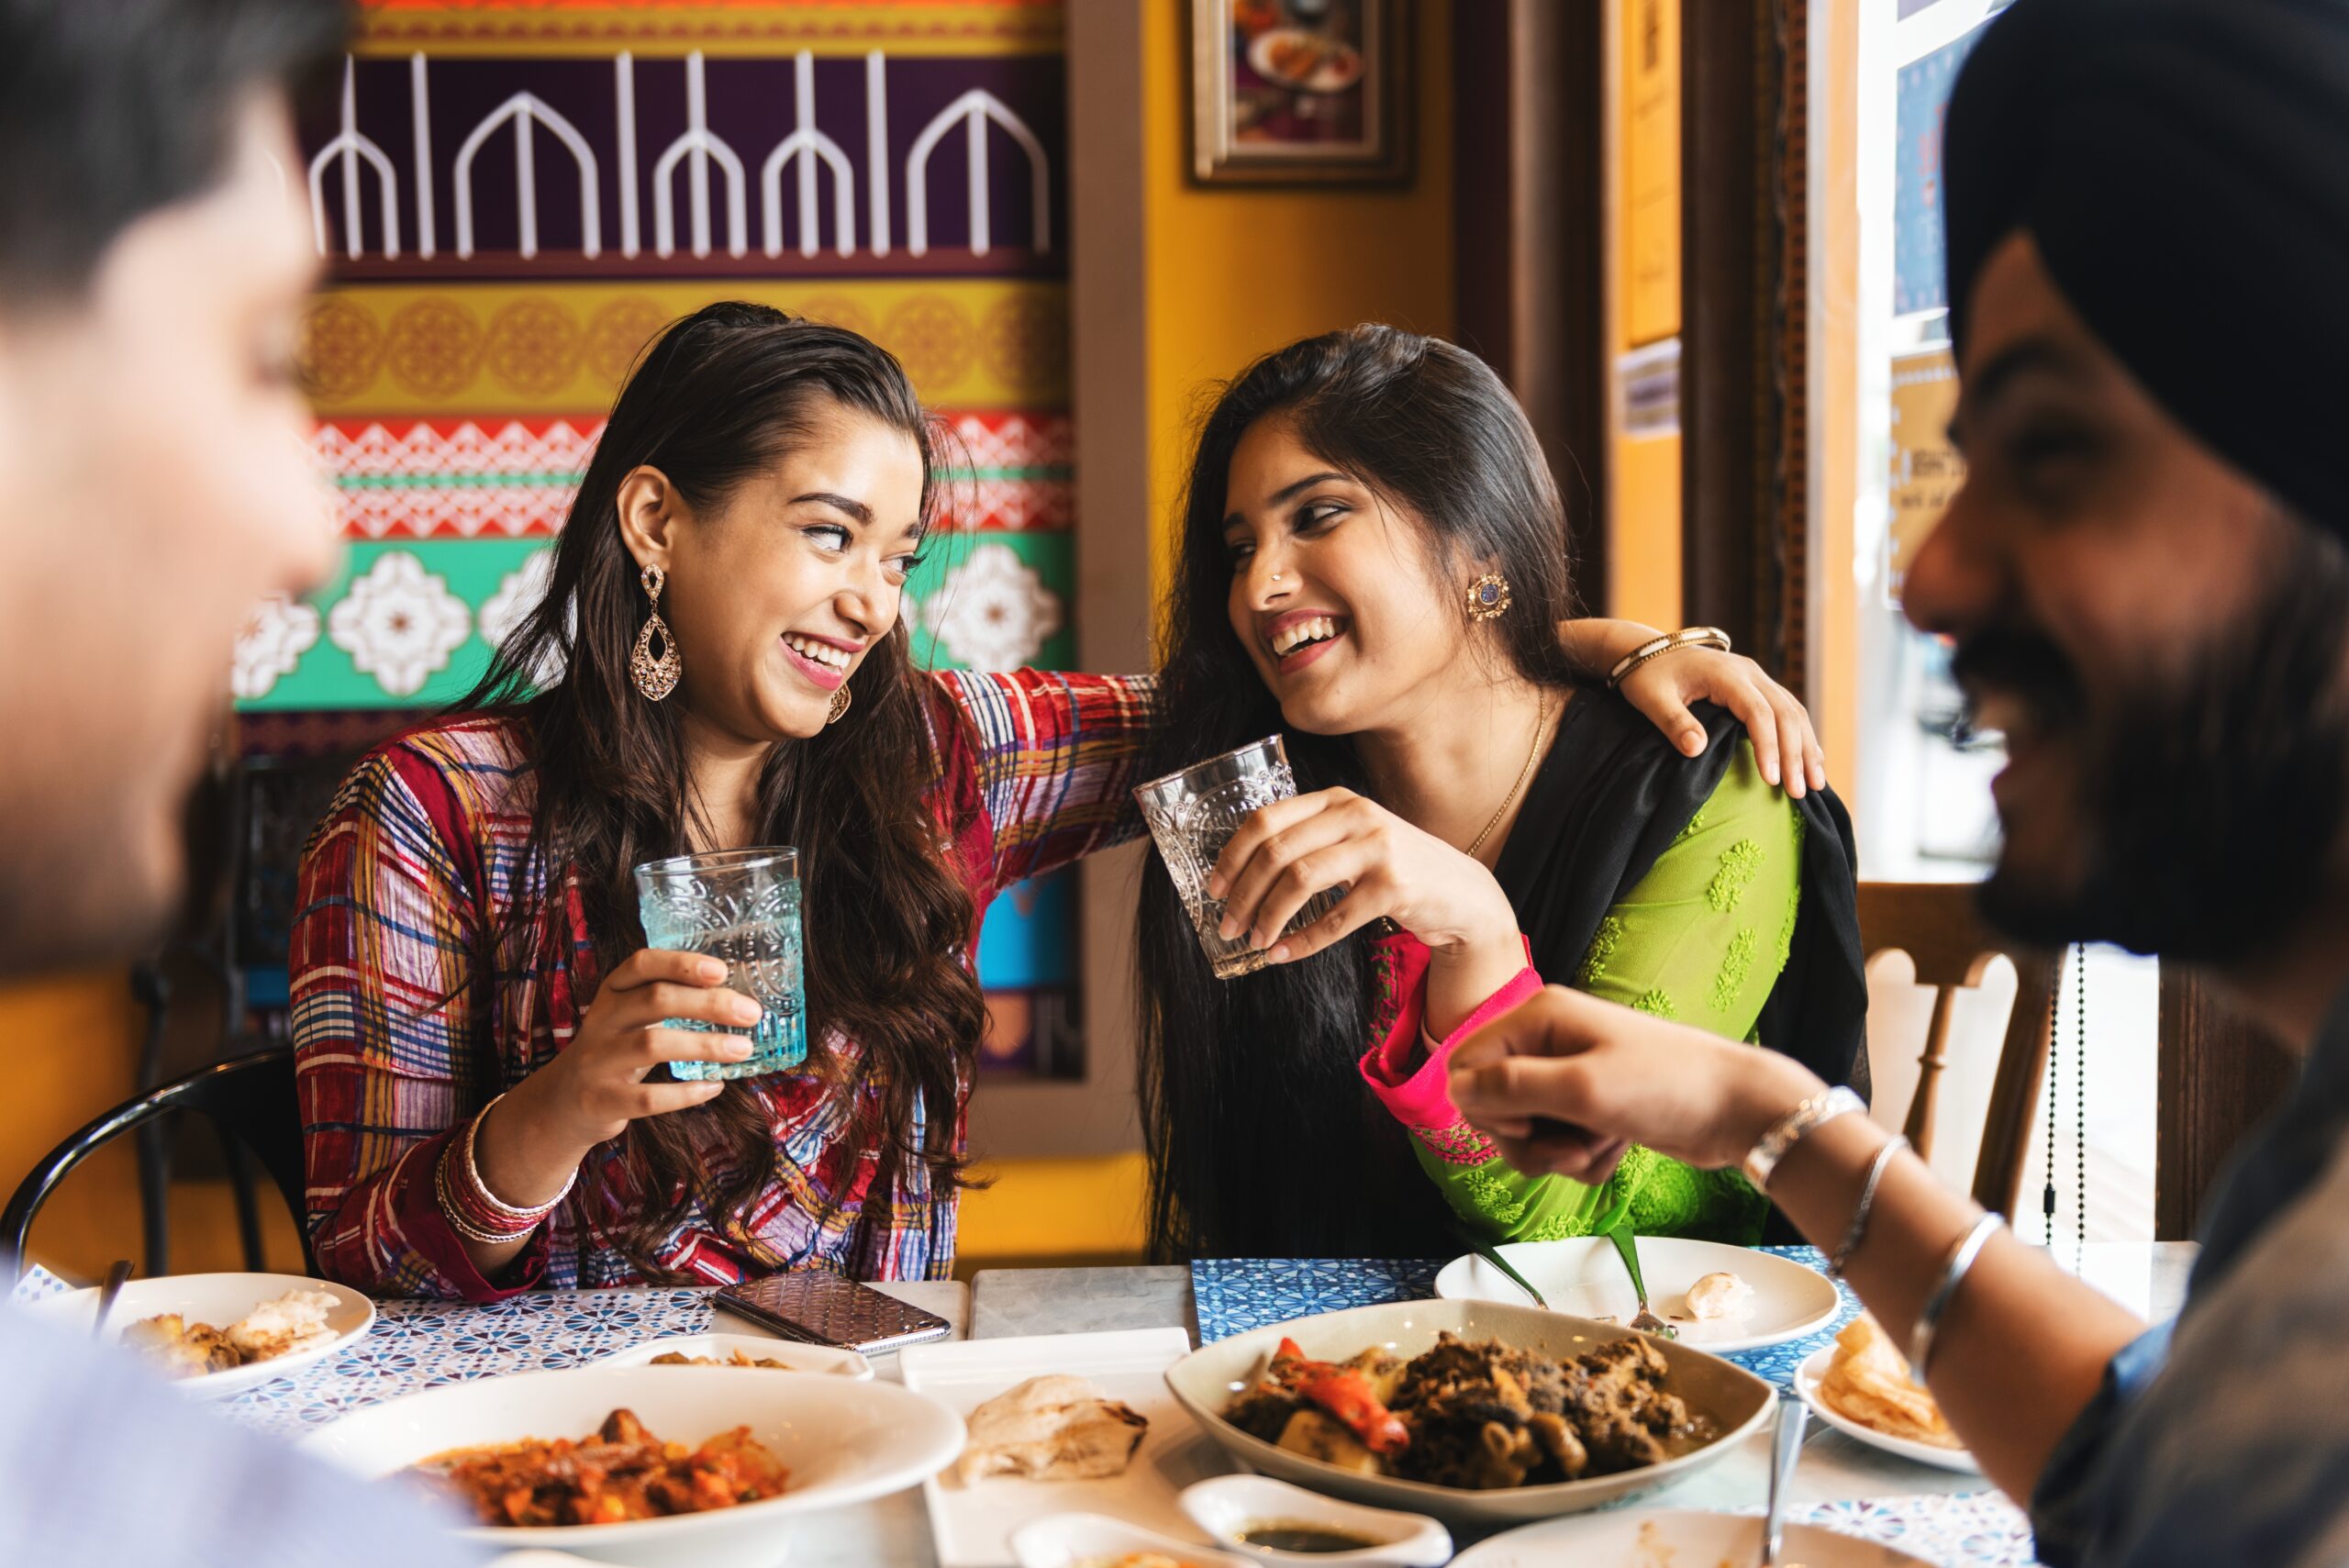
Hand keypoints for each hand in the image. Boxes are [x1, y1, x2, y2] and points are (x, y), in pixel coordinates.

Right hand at [490, 948, 759, 1174]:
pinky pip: (648, 1097)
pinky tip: (715, 1086)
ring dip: (704, 1045)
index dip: (680, 963)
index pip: (641, 964)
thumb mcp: (628, 1018)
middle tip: (751, 1013)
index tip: (721, 971)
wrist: (562, 1103)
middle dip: (708, 1003)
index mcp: (611, 993)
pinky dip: (686, 1093)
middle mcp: (601, 1021)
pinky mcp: (601, 1100)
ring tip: (743, 1049)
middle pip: (656, 1000)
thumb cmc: (615, 1051)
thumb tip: (737, 996)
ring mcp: (598, 1061)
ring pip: (652, 1044)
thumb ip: (667, 1001)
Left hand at [1204, 787, 1517, 964]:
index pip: (1266, 819)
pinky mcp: (1394, 886)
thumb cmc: (1395, 868)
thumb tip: (1242, 876)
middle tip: (1227, 925)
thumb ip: (1309, 842)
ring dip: (1268, 917)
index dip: (1232, 855)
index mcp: (1336, 799)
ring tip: (1254, 941)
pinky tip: (1284, 954)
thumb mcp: (1353, 839)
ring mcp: (1378, 848)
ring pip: (1299, 880)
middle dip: (1243, 894)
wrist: (1461, 892)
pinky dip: (1302, 941)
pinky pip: (1333, 918)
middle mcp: (1356, 815)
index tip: (1214, 889)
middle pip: (1276, 851)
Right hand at [1446, 985, 1821, 1179]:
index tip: (1522, 1129)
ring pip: (1525, 1133)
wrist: (1738, 1109)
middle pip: (1490, 1106)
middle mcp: (1547, 1041)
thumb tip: (1453, 1092)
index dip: (1482, 1108)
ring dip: (1557, 1153)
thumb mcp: (1581, 1089)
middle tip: (1568, 1145)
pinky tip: (1616, 1147)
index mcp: (1537, 1017)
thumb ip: (1510, 1089)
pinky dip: (1582, 1156)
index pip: (1464, 1066)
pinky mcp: (1590, 1107)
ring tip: (1599, 1146)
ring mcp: (1569, 1075)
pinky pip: (1558, 1143)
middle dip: (1525, 1140)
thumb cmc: (1665, 1086)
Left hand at [1617, 647, 1826, 798]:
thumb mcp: (1651, 699)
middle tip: (1799, 793)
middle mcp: (1749, 672)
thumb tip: (1698, 749)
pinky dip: (1801, 736)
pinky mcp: (1758, 687)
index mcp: (1725, 674)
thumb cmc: (1647, 676)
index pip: (1757, 712)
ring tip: (1815, 785)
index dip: (1767, 746)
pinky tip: (1810, 762)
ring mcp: (1757, 678)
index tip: (1771, 780)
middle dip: (1795, 754)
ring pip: (1794, 711)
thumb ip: (1674, 722)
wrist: (1648, 651)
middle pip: (1785, 713)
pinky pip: (1788, 710)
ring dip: (1806, 747)